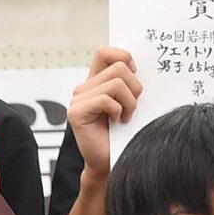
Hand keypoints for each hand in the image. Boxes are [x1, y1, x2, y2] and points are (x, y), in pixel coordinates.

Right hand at [68, 47, 141, 181]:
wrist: (113, 162)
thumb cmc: (125, 134)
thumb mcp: (130, 101)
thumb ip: (128, 82)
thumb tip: (138, 65)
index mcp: (95, 82)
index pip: (105, 52)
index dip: (123, 57)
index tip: (134, 75)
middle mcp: (84, 88)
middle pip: (119, 67)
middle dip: (134, 87)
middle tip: (132, 107)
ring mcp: (77, 100)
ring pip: (116, 83)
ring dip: (129, 102)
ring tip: (124, 116)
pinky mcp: (76, 112)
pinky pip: (106, 99)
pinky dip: (117, 111)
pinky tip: (116, 122)